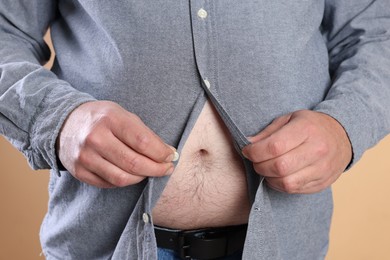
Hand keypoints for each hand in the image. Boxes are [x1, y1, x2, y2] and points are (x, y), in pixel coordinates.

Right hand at [56, 101, 176, 187]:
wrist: (65, 123)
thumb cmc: (102, 118)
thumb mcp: (123, 115)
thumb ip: (145, 133)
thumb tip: (168, 153)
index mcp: (110, 119)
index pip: (143, 142)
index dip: (161, 153)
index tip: (171, 156)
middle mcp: (95, 138)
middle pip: (134, 163)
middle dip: (156, 169)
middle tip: (166, 169)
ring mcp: (85, 156)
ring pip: (122, 178)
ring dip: (142, 177)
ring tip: (149, 171)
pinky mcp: (79, 171)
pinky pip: (109, 184)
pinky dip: (125, 181)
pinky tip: (131, 174)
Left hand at [242, 110, 351, 193]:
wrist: (342, 136)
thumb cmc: (310, 126)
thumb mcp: (289, 119)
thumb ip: (268, 132)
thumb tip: (248, 144)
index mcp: (306, 129)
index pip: (274, 146)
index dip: (255, 152)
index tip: (248, 151)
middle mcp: (317, 149)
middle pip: (279, 166)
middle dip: (260, 166)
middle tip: (256, 161)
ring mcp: (322, 169)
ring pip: (286, 183)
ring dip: (269, 178)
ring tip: (267, 168)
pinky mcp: (322, 183)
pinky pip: (294, 190)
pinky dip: (280, 185)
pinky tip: (278, 175)